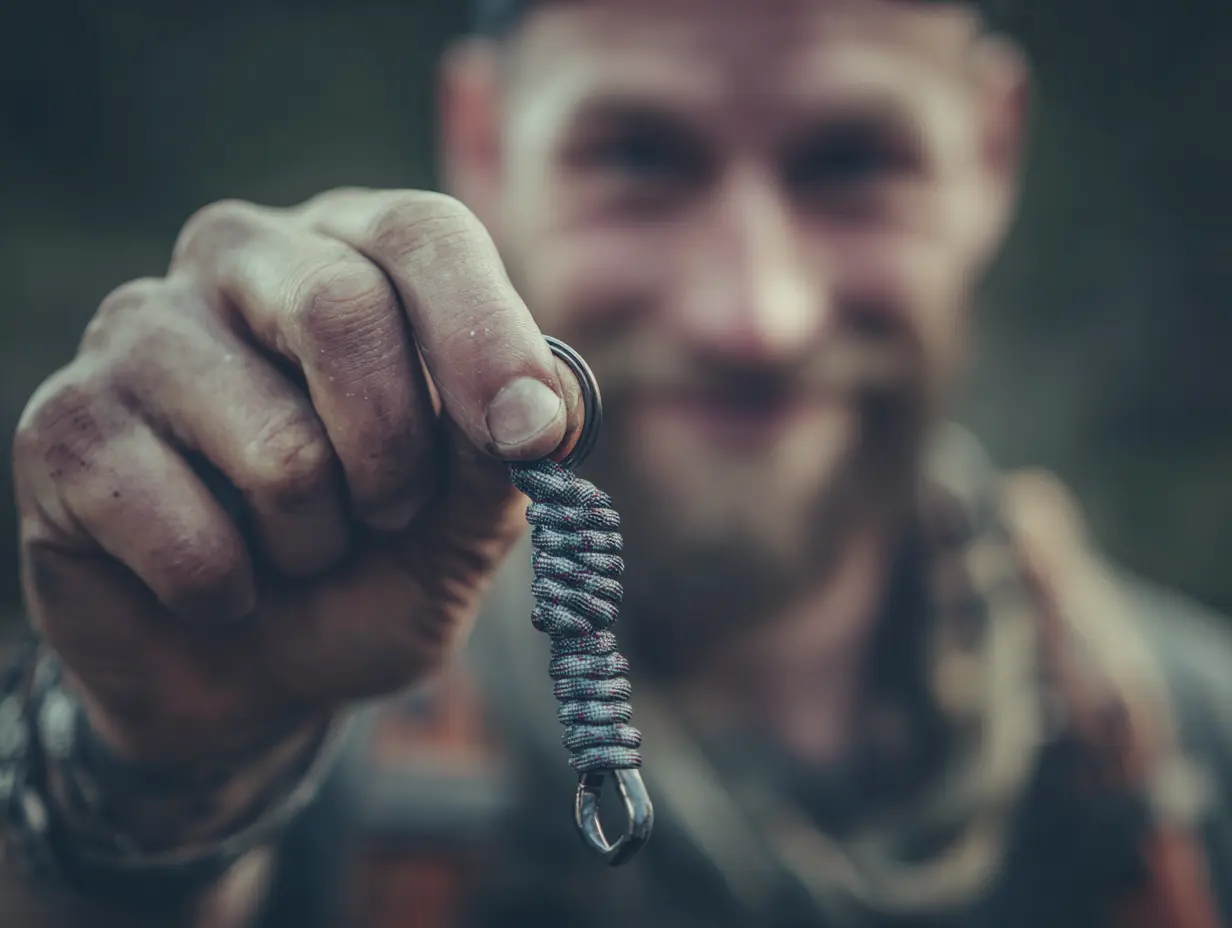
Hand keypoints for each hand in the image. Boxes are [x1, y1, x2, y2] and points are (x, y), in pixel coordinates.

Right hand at [12, 189, 581, 765]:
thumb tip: (542, 411)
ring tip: (292, 546)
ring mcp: (137, 331)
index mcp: (350, 252)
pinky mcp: (63, 425)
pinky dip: (229, 590)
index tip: (532, 435)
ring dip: (314, 541)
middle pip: (342, 310)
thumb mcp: (464, 522)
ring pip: (277, 445)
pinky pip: (186, 532)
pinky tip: (214, 581)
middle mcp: (237, 260)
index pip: (423, 233)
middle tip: (386, 514)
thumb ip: (503, 457)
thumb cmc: (368, 572)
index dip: (486, 334)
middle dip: (395, 459)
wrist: (250, 672)